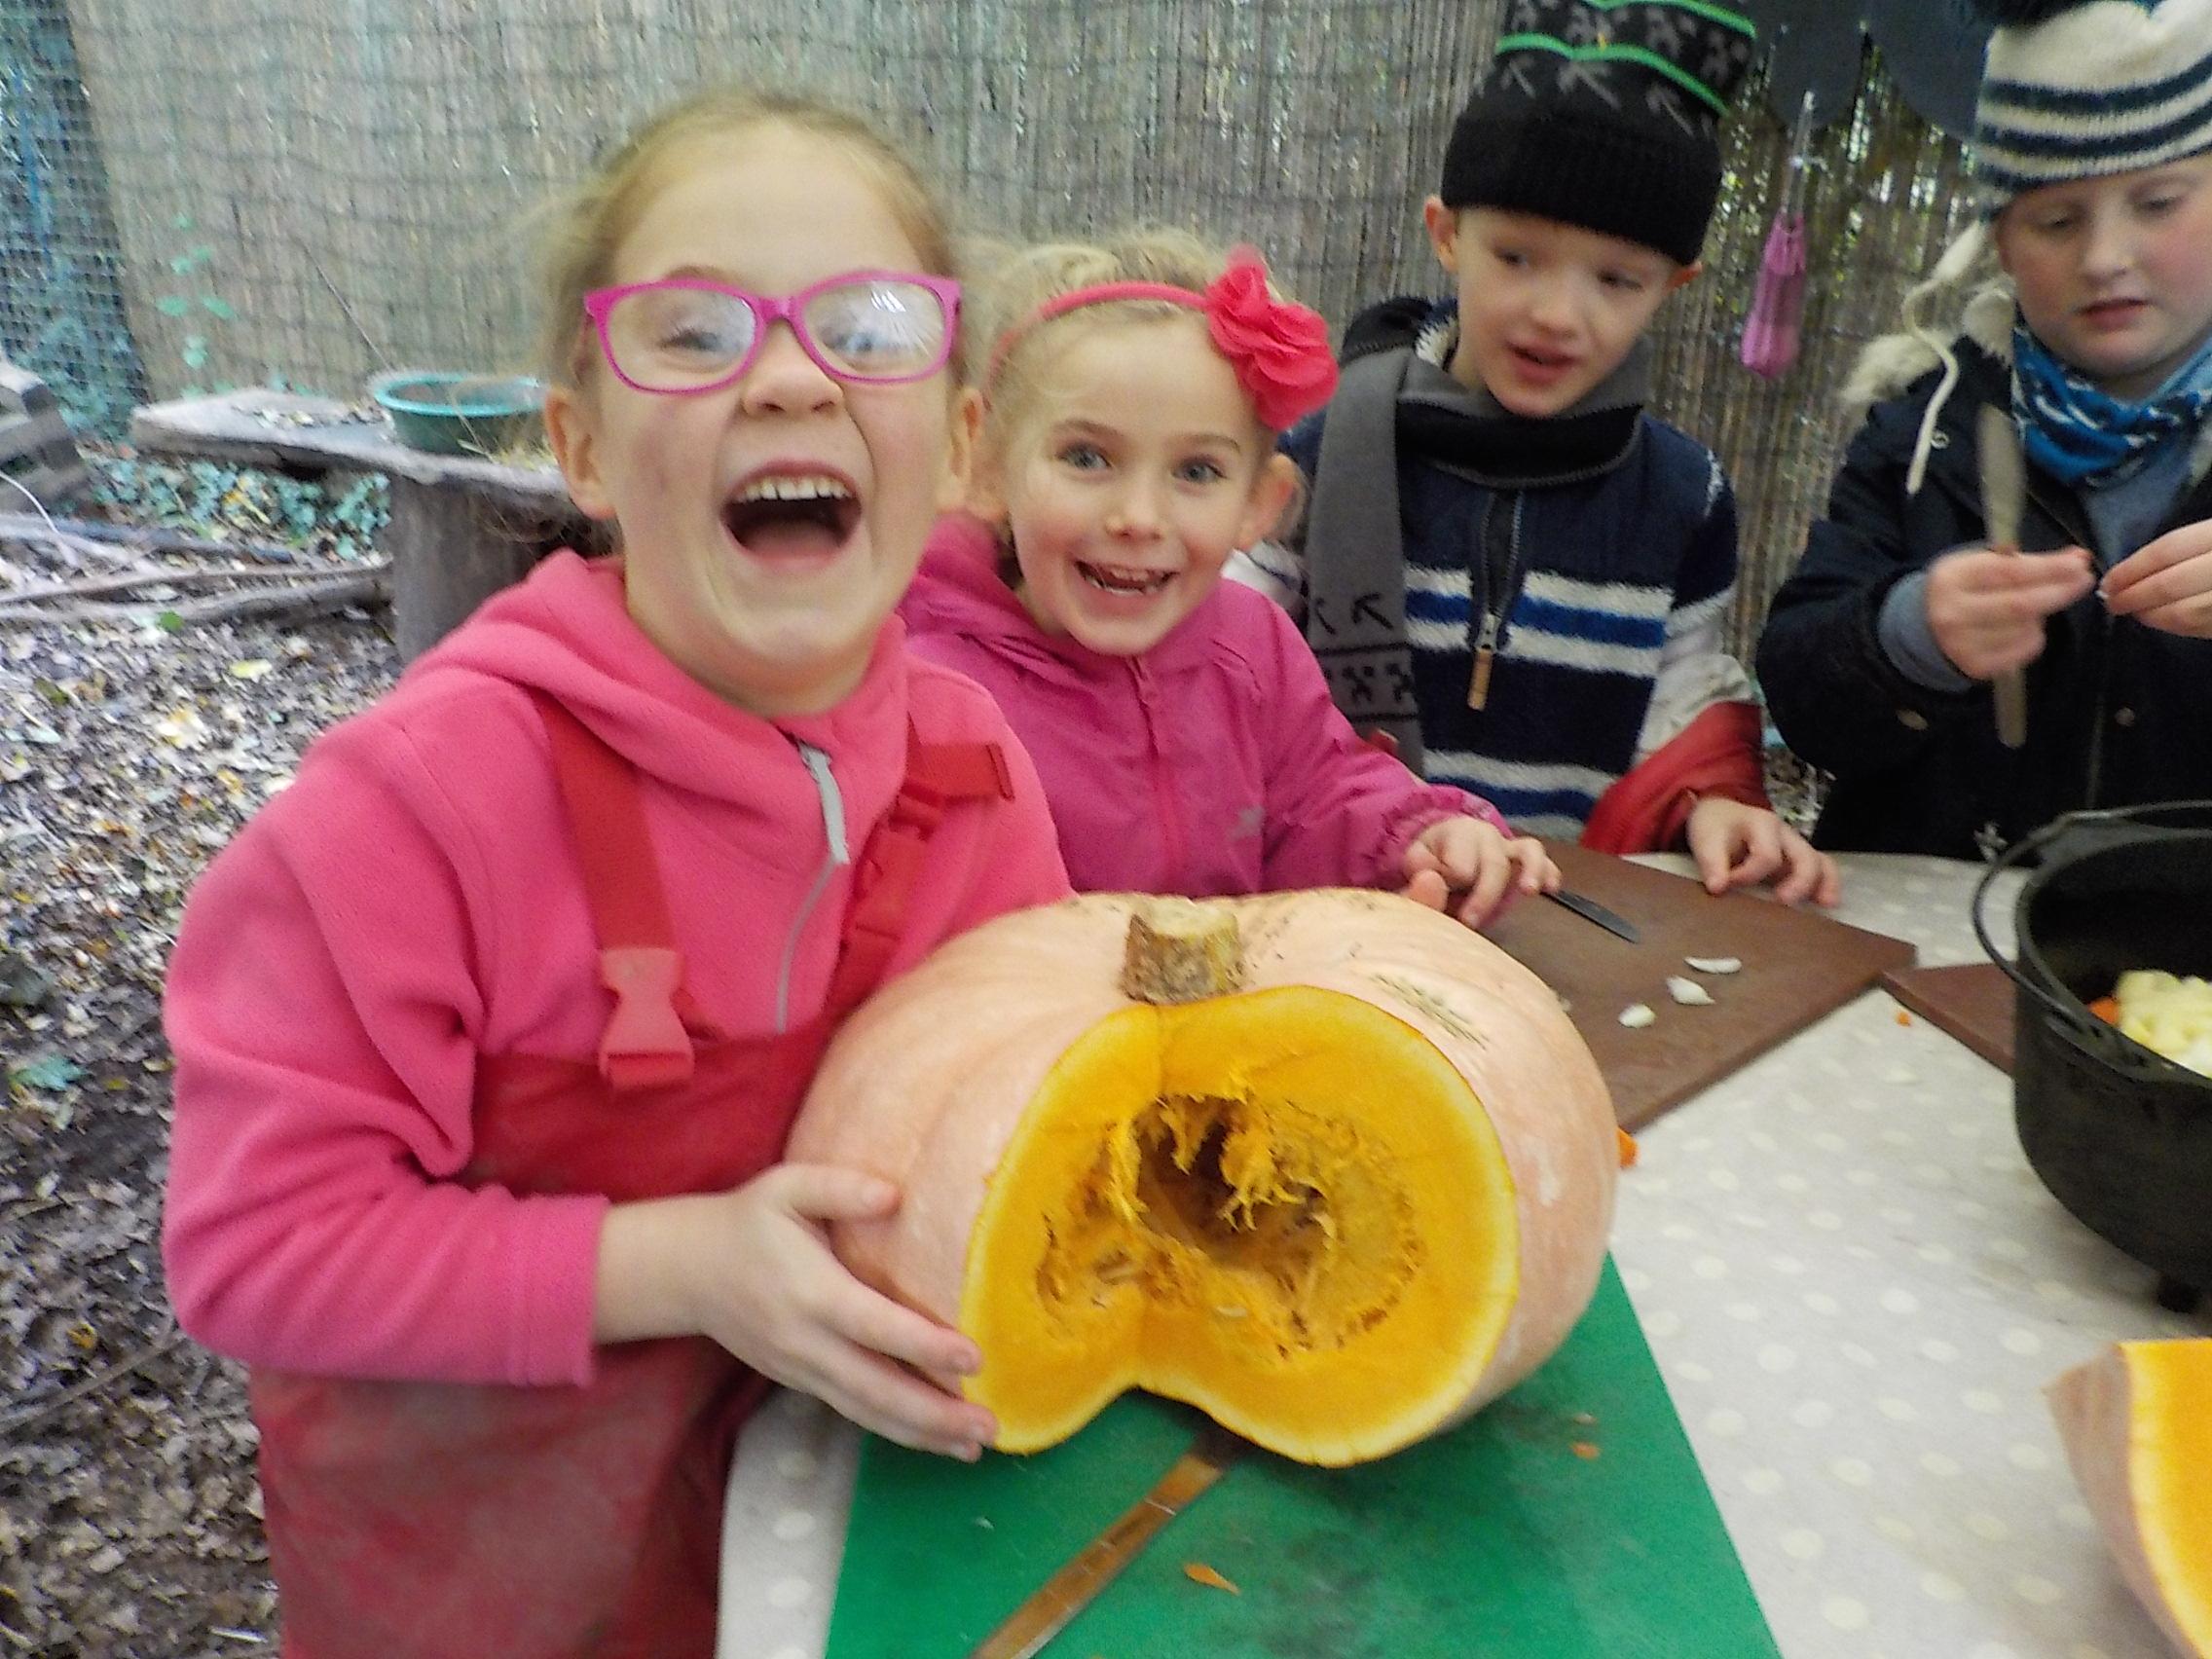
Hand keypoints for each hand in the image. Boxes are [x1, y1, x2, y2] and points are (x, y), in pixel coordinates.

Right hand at [595, 1164, 994, 1458]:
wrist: (687, 1272)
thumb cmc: (749, 1222)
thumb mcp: (787, 1188)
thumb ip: (839, 1188)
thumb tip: (894, 1195)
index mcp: (810, 1292)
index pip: (874, 1326)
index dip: (923, 1346)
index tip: (974, 1358)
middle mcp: (806, 1342)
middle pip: (875, 1389)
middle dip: (934, 1414)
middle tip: (989, 1427)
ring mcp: (802, 1370)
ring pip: (866, 1412)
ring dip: (922, 1434)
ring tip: (975, 1446)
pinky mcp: (802, 1383)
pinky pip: (854, 1411)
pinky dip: (896, 1429)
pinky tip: (936, 1437)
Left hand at [1400, 815, 1559, 928]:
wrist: (1440, 854)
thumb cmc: (1427, 868)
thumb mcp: (1413, 875)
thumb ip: (1415, 884)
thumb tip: (1431, 880)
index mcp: (1454, 832)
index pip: (1458, 864)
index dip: (1449, 884)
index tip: (1437, 895)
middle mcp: (1485, 834)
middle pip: (1493, 862)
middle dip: (1484, 895)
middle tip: (1469, 923)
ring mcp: (1508, 845)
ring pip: (1528, 850)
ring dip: (1530, 870)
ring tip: (1527, 892)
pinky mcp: (1524, 859)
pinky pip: (1543, 860)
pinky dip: (1548, 873)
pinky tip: (1551, 889)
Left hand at [1685, 797, 1840, 905]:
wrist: (1722, 814)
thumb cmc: (1717, 826)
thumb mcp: (1707, 839)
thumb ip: (1712, 862)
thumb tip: (1717, 888)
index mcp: (1763, 824)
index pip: (1766, 855)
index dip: (1749, 874)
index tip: (1726, 886)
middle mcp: (1786, 834)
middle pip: (1805, 857)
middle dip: (1799, 881)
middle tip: (1785, 901)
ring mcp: (1796, 847)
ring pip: (1820, 862)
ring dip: (1823, 883)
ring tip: (1824, 904)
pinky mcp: (1798, 860)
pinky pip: (1822, 869)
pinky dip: (1826, 884)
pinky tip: (1825, 904)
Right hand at [1924, 546, 2095, 678]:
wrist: (1922, 630)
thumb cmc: (1959, 589)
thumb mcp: (1975, 564)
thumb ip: (2021, 560)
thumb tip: (2076, 558)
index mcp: (1951, 579)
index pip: (2008, 573)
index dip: (2049, 568)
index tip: (2079, 562)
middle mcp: (1953, 614)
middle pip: (2021, 604)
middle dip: (2059, 591)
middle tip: (2084, 580)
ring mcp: (1963, 645)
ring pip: (2026, 628)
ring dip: (2042, 615)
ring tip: (2034, 605)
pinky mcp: (1976, 667)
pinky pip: (2024, 650)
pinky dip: (2034, 636)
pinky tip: (2023, 628)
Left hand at [2103, 519, 2211, 636]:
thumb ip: (2185, 542)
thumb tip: (2139, 562)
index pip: (2167, 550)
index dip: (2132, 568)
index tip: (2108, 581)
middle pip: (2169, 584)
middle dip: (2133, 596)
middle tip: (2111, 602)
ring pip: (2184, 612)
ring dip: (2150, 614)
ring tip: (2131, 611)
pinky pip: (2200, 629)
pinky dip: (2174, 626)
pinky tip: (2159, 619)